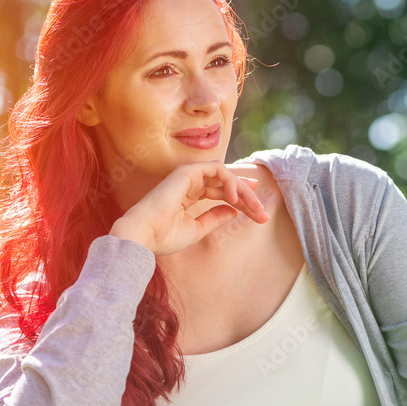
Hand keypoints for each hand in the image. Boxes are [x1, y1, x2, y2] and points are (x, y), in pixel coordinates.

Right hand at [109, 161, 267, 254]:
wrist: (144, 236)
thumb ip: (215, 217)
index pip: (221, 192)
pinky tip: (236, 199)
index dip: (242, 201)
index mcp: (188, 196)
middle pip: (226, 184)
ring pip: (225, 175)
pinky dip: (230, 181)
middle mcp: (189, 183)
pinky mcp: (187, 172)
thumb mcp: (197, 229)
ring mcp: (187, 176)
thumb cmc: (164, 236)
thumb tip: (234, 210)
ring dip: (243, 189)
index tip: (259, 213)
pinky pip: (217, 169)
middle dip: (248, 197)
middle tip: (262, 212)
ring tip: (254, 207)